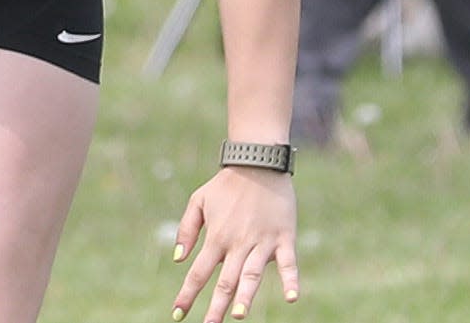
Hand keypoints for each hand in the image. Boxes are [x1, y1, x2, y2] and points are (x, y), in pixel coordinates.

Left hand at [171, 167, 297, 322]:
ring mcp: (261, 241)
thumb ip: (187, 229)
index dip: (187, 294)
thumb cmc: (226, 185)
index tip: (177, 314)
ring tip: (238, 314)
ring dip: (245, 295)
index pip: (198, 271)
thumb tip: (178, 259)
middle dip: (217, 306)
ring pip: (252, 273)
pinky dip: (290, 280)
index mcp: (217, 236)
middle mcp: (237, 242)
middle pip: (225, 279)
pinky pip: (288, 262)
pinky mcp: (283, 238)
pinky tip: (292, 298)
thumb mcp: (199, 200)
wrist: (257, 162)